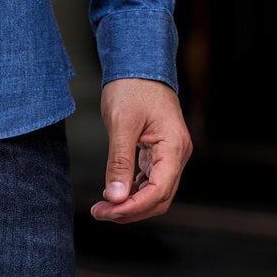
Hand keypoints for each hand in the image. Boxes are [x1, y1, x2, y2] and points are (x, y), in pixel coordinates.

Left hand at [91, 77, 191, 222]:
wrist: (139, 62)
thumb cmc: (132, 86)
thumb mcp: (121, 123)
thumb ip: (119, 161)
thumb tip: (114, 197)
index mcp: (174, 147)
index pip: (159, 191)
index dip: (134, 208)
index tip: (107, 212)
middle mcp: (177, 154)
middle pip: (159, 197)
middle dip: (130, 210)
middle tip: (100, 213)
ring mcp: (170, 154)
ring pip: (155, 191)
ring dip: (131, 203)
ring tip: (103, 207)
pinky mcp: (159, 151)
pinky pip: (150, 179)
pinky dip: (133, 190)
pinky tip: (114, 192)